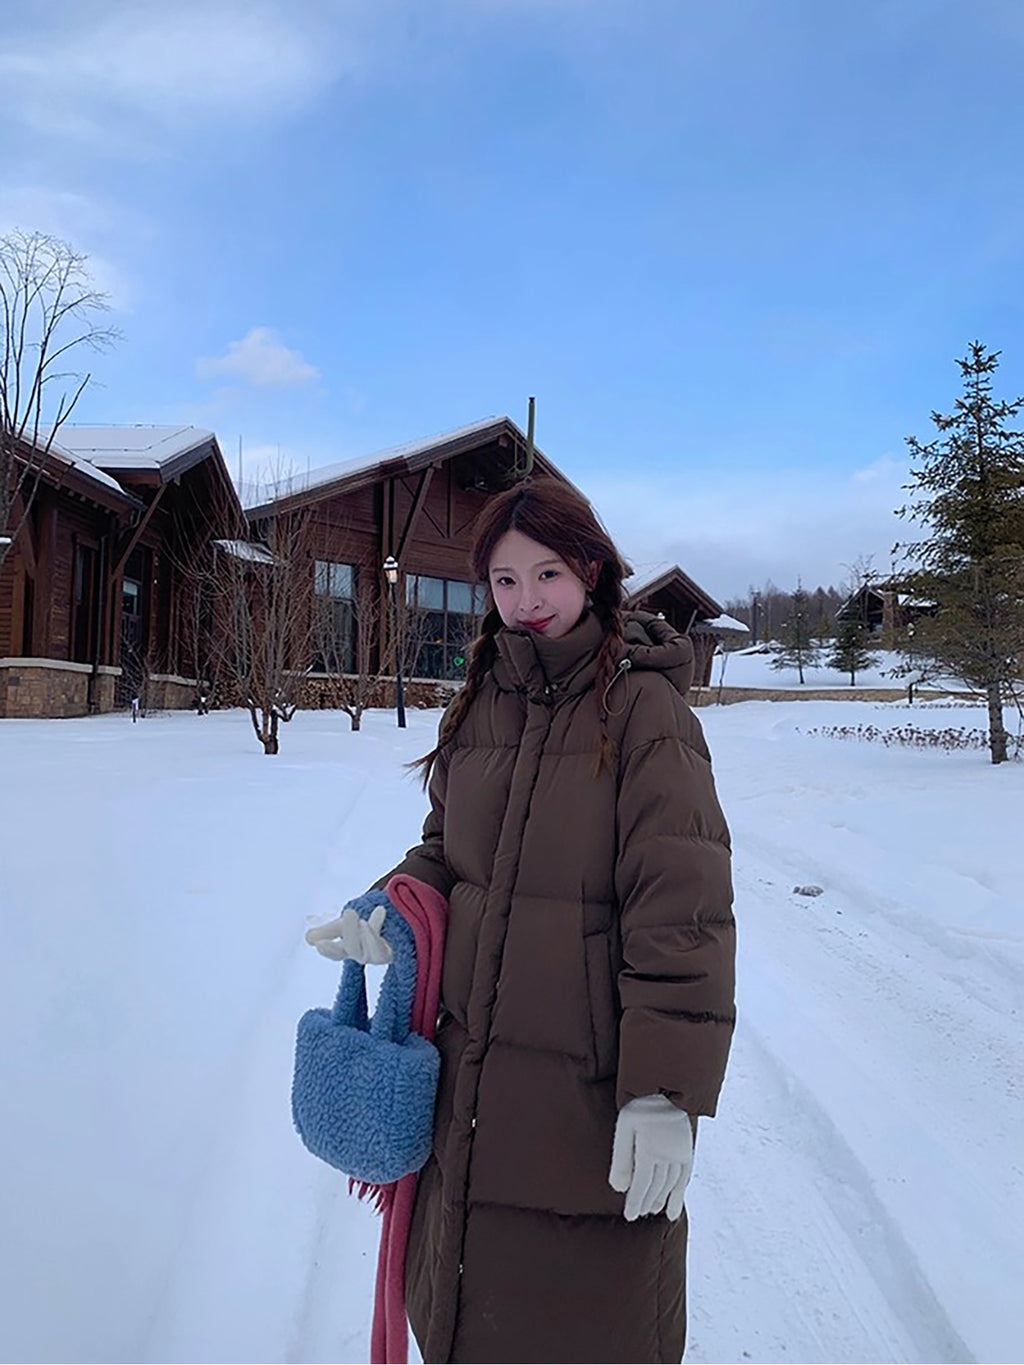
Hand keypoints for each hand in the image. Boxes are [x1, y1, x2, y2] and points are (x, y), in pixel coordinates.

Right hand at [304, 904, 392, 964]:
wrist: (392, 922)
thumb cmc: (364, 927)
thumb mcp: (343, 925)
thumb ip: (327, 931)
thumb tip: (308, 939)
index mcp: (348, 949)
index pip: (336, 953)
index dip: (328, 950)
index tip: (319, 943)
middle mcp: (363, 954)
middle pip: (354, 950)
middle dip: (350, 932)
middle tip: (349, 912)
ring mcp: (379, 955)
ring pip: (372, 952)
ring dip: (367, 935)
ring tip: (363, 920)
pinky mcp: (394, 951)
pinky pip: (388, 945)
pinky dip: (382, 929)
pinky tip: (379, 911)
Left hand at [608, 1095, 693, 1221]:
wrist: (667, 1084)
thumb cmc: (640, 1104)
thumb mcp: (624, 1127)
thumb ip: (621, 1158)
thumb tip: (618, 1188)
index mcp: (650, 1149)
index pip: (641, 1184)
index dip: (635, 1201)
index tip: (629, 1216)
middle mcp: (668, 1155)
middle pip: (656, 1187)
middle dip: (646, 1202)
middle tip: (638, 1214)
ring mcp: (680, 1153)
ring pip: (670, 1185)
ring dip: (660, 1200)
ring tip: (651, 1210)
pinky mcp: (687, 1149)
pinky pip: (684, 1178)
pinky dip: (678, 1196)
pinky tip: (673, 1211)